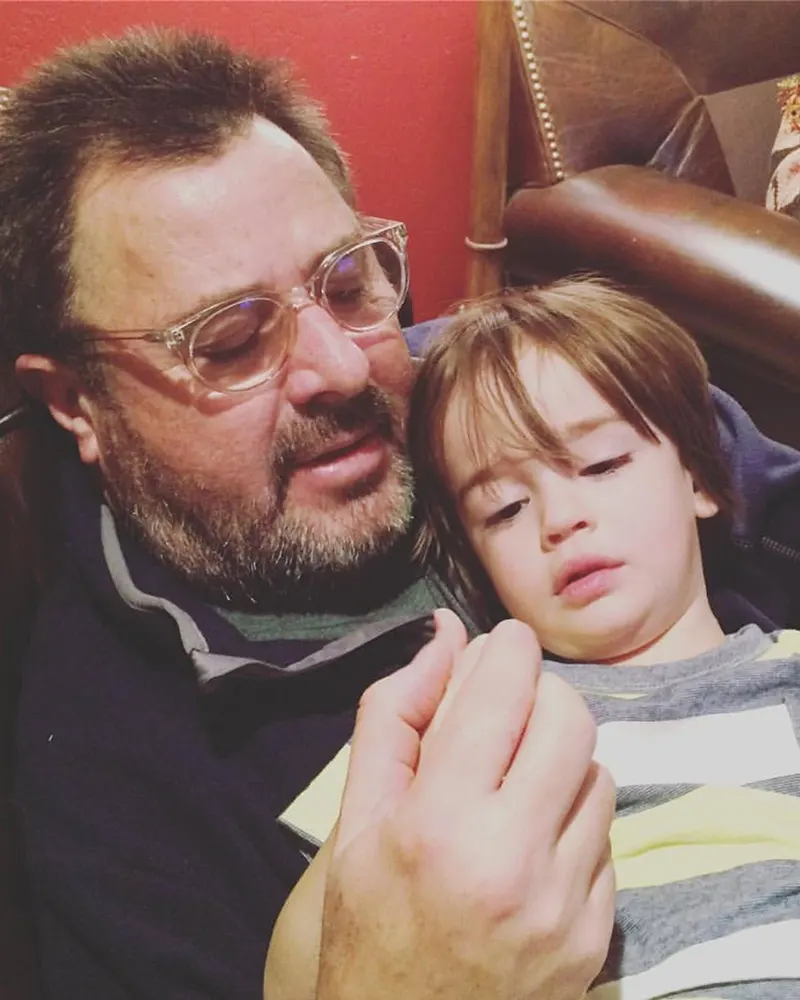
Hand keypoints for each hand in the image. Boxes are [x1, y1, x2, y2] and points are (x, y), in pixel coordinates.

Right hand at [317, 614, 614, 999]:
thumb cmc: (368, 922)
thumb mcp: (357, 817)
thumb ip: (392, 714)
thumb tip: (443, 635)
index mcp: (439, 825)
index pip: (502, 693)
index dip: (507, 647)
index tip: (502, 642)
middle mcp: (513, 861)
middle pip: (570, 720)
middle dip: (541, 694)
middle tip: (510, 707)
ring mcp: (564, 904)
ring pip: (597, 773)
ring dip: (559, 757)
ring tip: (516, 781)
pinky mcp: (596, 936)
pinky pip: (607, 838)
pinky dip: (573, 818)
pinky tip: (532, 840)